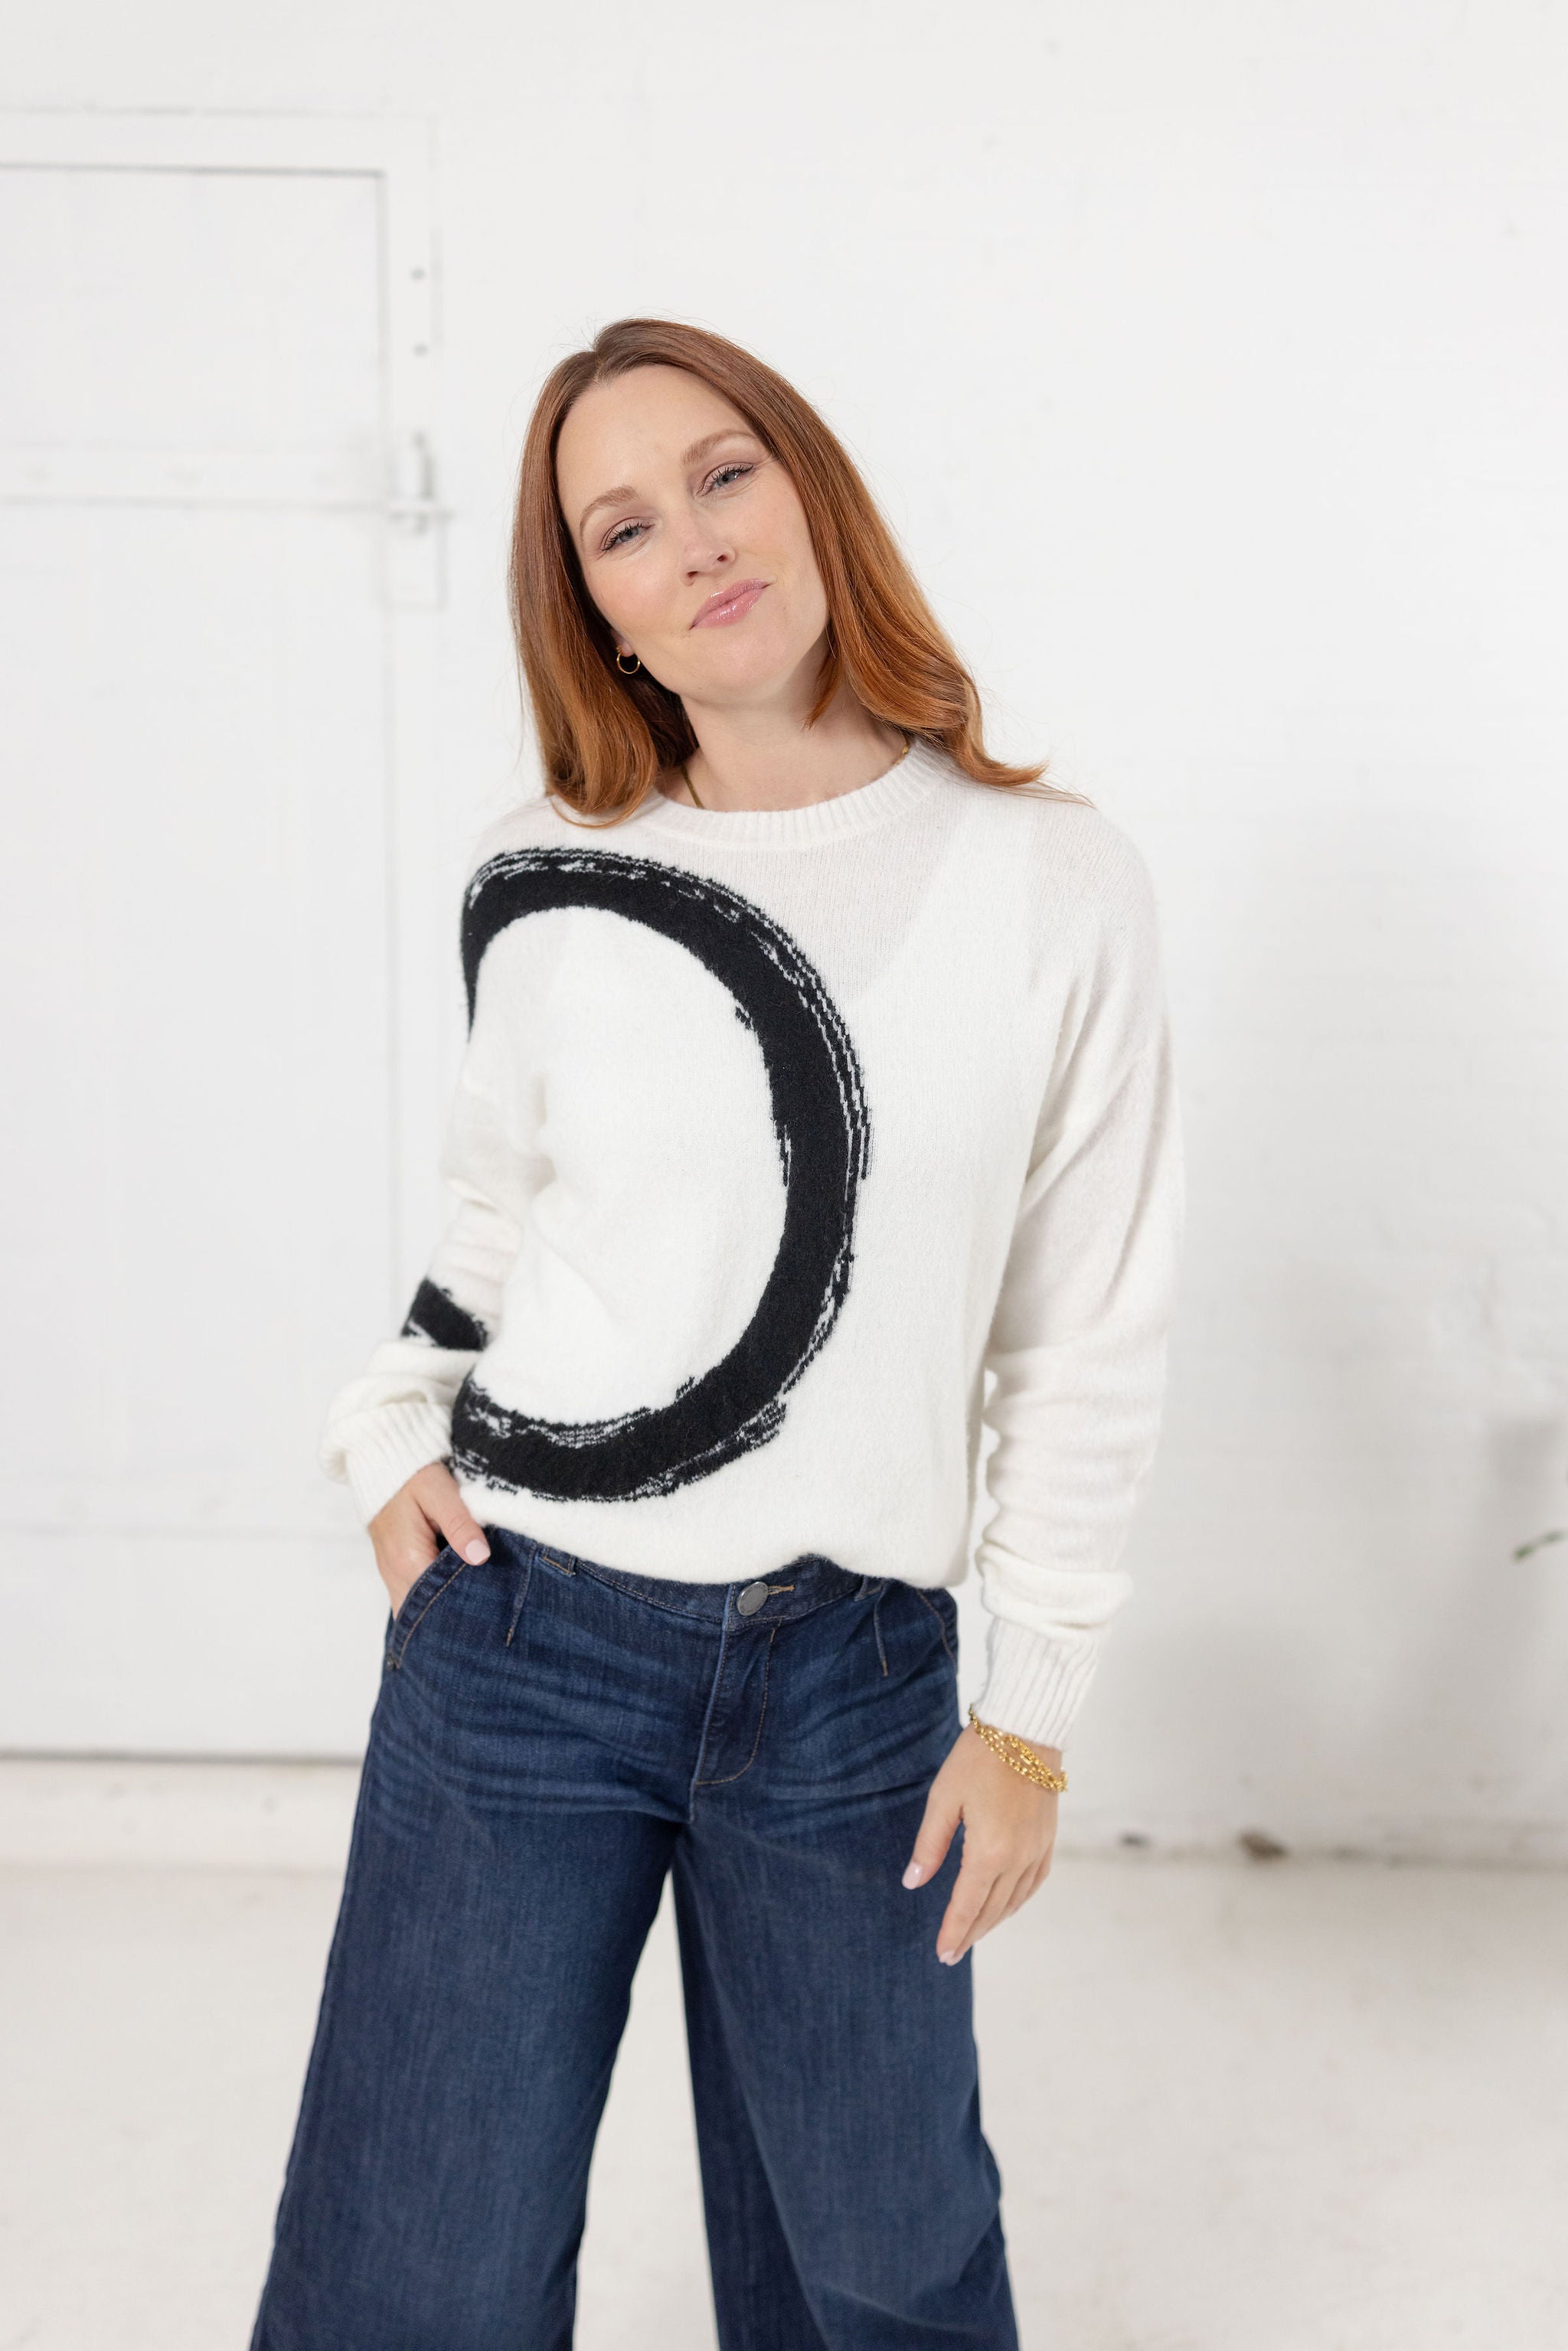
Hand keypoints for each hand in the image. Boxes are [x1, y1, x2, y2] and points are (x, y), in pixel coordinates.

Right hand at [368, 1460, 490, 1620]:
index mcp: (408, 1561)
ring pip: (416, 1610)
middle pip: (425, 1615)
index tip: (492, 1606)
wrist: (379, 1462)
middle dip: (453, 1616)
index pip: (438, 1605)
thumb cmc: (411, 1474)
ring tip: (475, 1603)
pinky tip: (455, 1589)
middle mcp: (394, 1575)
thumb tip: (480, 1557)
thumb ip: (460, 1524)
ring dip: (441, 1609)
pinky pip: (411, 1596)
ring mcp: (391, 1574)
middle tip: (487, 1611)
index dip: (465, 1608)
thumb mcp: (440, 1492)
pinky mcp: (394, 1568)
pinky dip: (430, 1599)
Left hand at [903, 1720, 1060, 1963]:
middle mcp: (1018, 1859)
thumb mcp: (944, 1798)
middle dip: (970, 1934)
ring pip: (1014, 1900)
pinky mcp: (1049, 1838)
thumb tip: (912, 1882)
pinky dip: (1018, 1900)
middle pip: (991, 1910)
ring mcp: (1038, 1850)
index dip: (953, 1932)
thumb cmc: (979, 1758)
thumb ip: (929, 1845)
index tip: (942, 1954)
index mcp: (989, 1852)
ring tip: (973, 1933)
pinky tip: (1007, 1904)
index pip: (967, 1906)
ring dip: (993, 1921)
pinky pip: (1034, 1882)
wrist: (1026, 1729)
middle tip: (952, 1953)